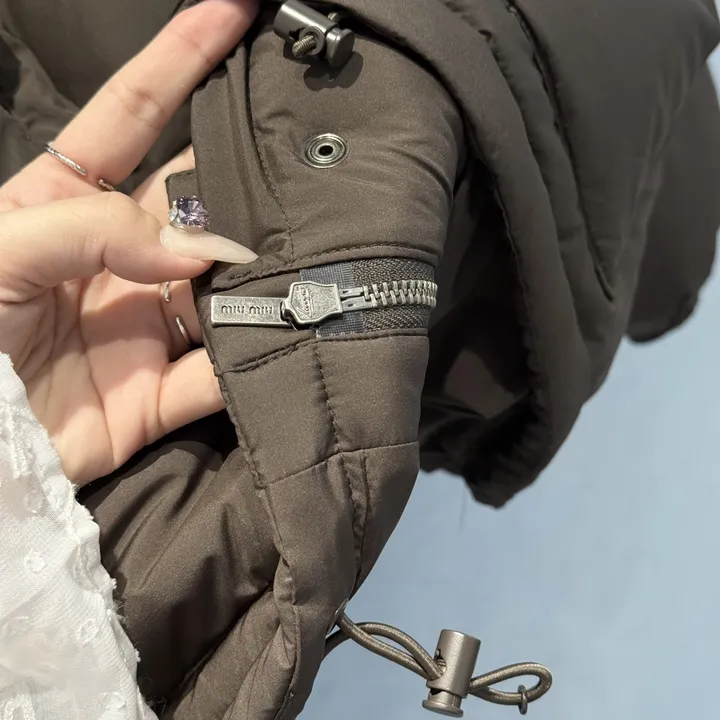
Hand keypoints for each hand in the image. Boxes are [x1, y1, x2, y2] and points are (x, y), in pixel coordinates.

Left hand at [0, 0, 257, 485]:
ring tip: (300, 257)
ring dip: (256, 277)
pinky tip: (279, 338)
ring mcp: (143, 326)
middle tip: (292, 167)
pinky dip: (249, 360)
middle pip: (192, 204)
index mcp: (62, 208)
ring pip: (219, 289)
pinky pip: (217, 374)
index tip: (233, 13)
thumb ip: (89, 229)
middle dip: (241, 180)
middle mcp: (115, 260)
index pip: (131, 114)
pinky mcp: (159, 395)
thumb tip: (195, 247)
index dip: (181, 59)